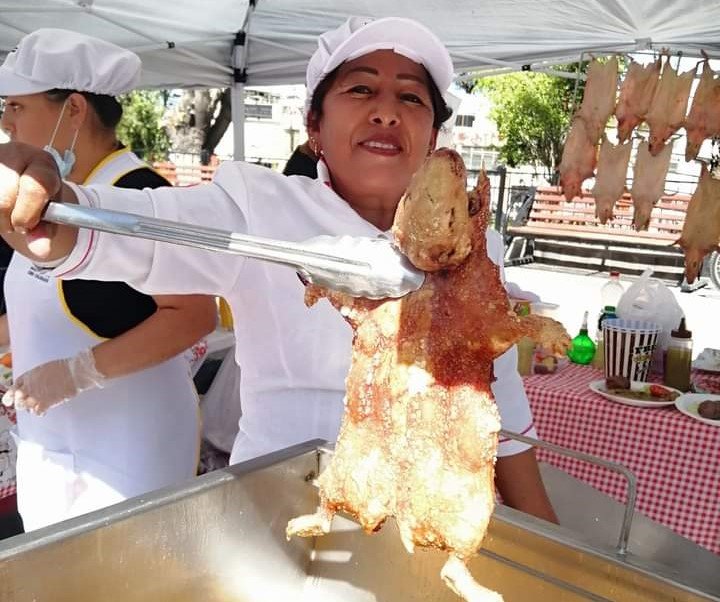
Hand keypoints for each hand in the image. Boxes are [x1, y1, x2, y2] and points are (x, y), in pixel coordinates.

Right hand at [0, 141, 61, 256]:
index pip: (35, 189)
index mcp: (42, 162)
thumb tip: (41, 250)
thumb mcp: (49, 210)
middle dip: (9, 220)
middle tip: (15, 222)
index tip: (27, 225)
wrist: (21, 177)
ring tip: (5, 214)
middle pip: (3, 199)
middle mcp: (15, 153)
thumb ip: (46, 230)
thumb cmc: (39, 195)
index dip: (29, 214)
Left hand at [2, 348, 105, 415]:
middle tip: (26, 404)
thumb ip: (36, 377)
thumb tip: (36, 384)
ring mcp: (37, 395)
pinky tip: (44, 411)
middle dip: (21, 403)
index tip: (10, 400)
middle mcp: (30, 386)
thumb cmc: (64, 368)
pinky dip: (39, 412)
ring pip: (26, 407)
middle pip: (18, 399)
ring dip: (30, 408)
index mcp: (29, 376)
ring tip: (37, 406)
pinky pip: (37, 412)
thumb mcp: (45, 369)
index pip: (15, 386)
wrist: (74, 372)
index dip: (11, 394)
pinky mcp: (46, 403)